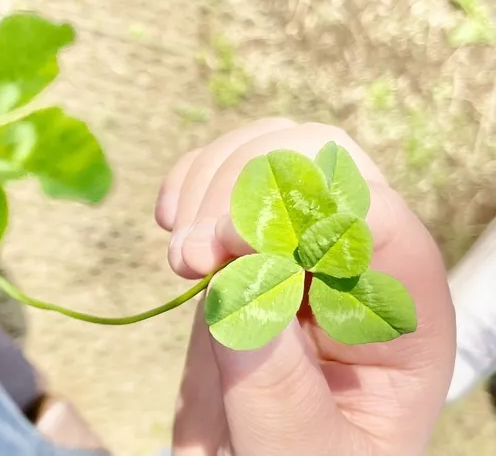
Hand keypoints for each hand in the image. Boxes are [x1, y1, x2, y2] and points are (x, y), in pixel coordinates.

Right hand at [157, 120, 455, 455]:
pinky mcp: (249, 234)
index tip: (224, 249)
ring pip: (273, 145)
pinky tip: (172, 225)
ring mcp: (299, 238)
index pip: (376, 215)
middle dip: (249, 188)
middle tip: (195, 255)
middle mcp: (356, 259)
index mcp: (399, 312)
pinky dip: (190, 178)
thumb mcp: (298, 453)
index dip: (300, 211)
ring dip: (212, 181)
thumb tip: (240, 280)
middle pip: (326, 158)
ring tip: (182, 255)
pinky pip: (227, 167)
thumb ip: (276, 383)